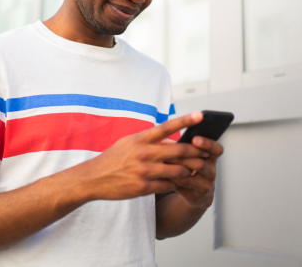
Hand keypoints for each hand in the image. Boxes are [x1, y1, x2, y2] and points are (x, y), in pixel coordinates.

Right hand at [77, 112, 207, 200]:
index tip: (201, 115)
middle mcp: (144, 153)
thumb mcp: (129, 143)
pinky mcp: (143, 187)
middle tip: (207, 153)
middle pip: (179, 150)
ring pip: (177, 170)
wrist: (94, 178)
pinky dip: (174, 184)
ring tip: (192, 171)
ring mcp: (144, 171)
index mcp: (141, 139)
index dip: (185, 120)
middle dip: (196, 152)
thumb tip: (171, 141)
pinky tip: (175, 184)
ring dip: (188, 171)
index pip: (167, 126)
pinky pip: (168, 186)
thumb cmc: (115, 158)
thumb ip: (150, 141)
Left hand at [168, 124, 223, 208]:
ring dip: (177, 166)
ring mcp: (205, 184)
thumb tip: (167, 135)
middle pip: (201, 162)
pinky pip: (184, 185)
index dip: (207, 143)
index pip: (217, 149)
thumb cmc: (187, 167)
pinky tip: (164, 173)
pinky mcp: (196, 195)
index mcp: (211, 157)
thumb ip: (184, 145)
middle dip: (184, 156)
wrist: (191, 192)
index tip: (194, 139)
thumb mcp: (189, 155)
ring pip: (191, 174)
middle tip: (171, 151)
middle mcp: (211, 171)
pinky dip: (173, 177)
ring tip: (165, 161)